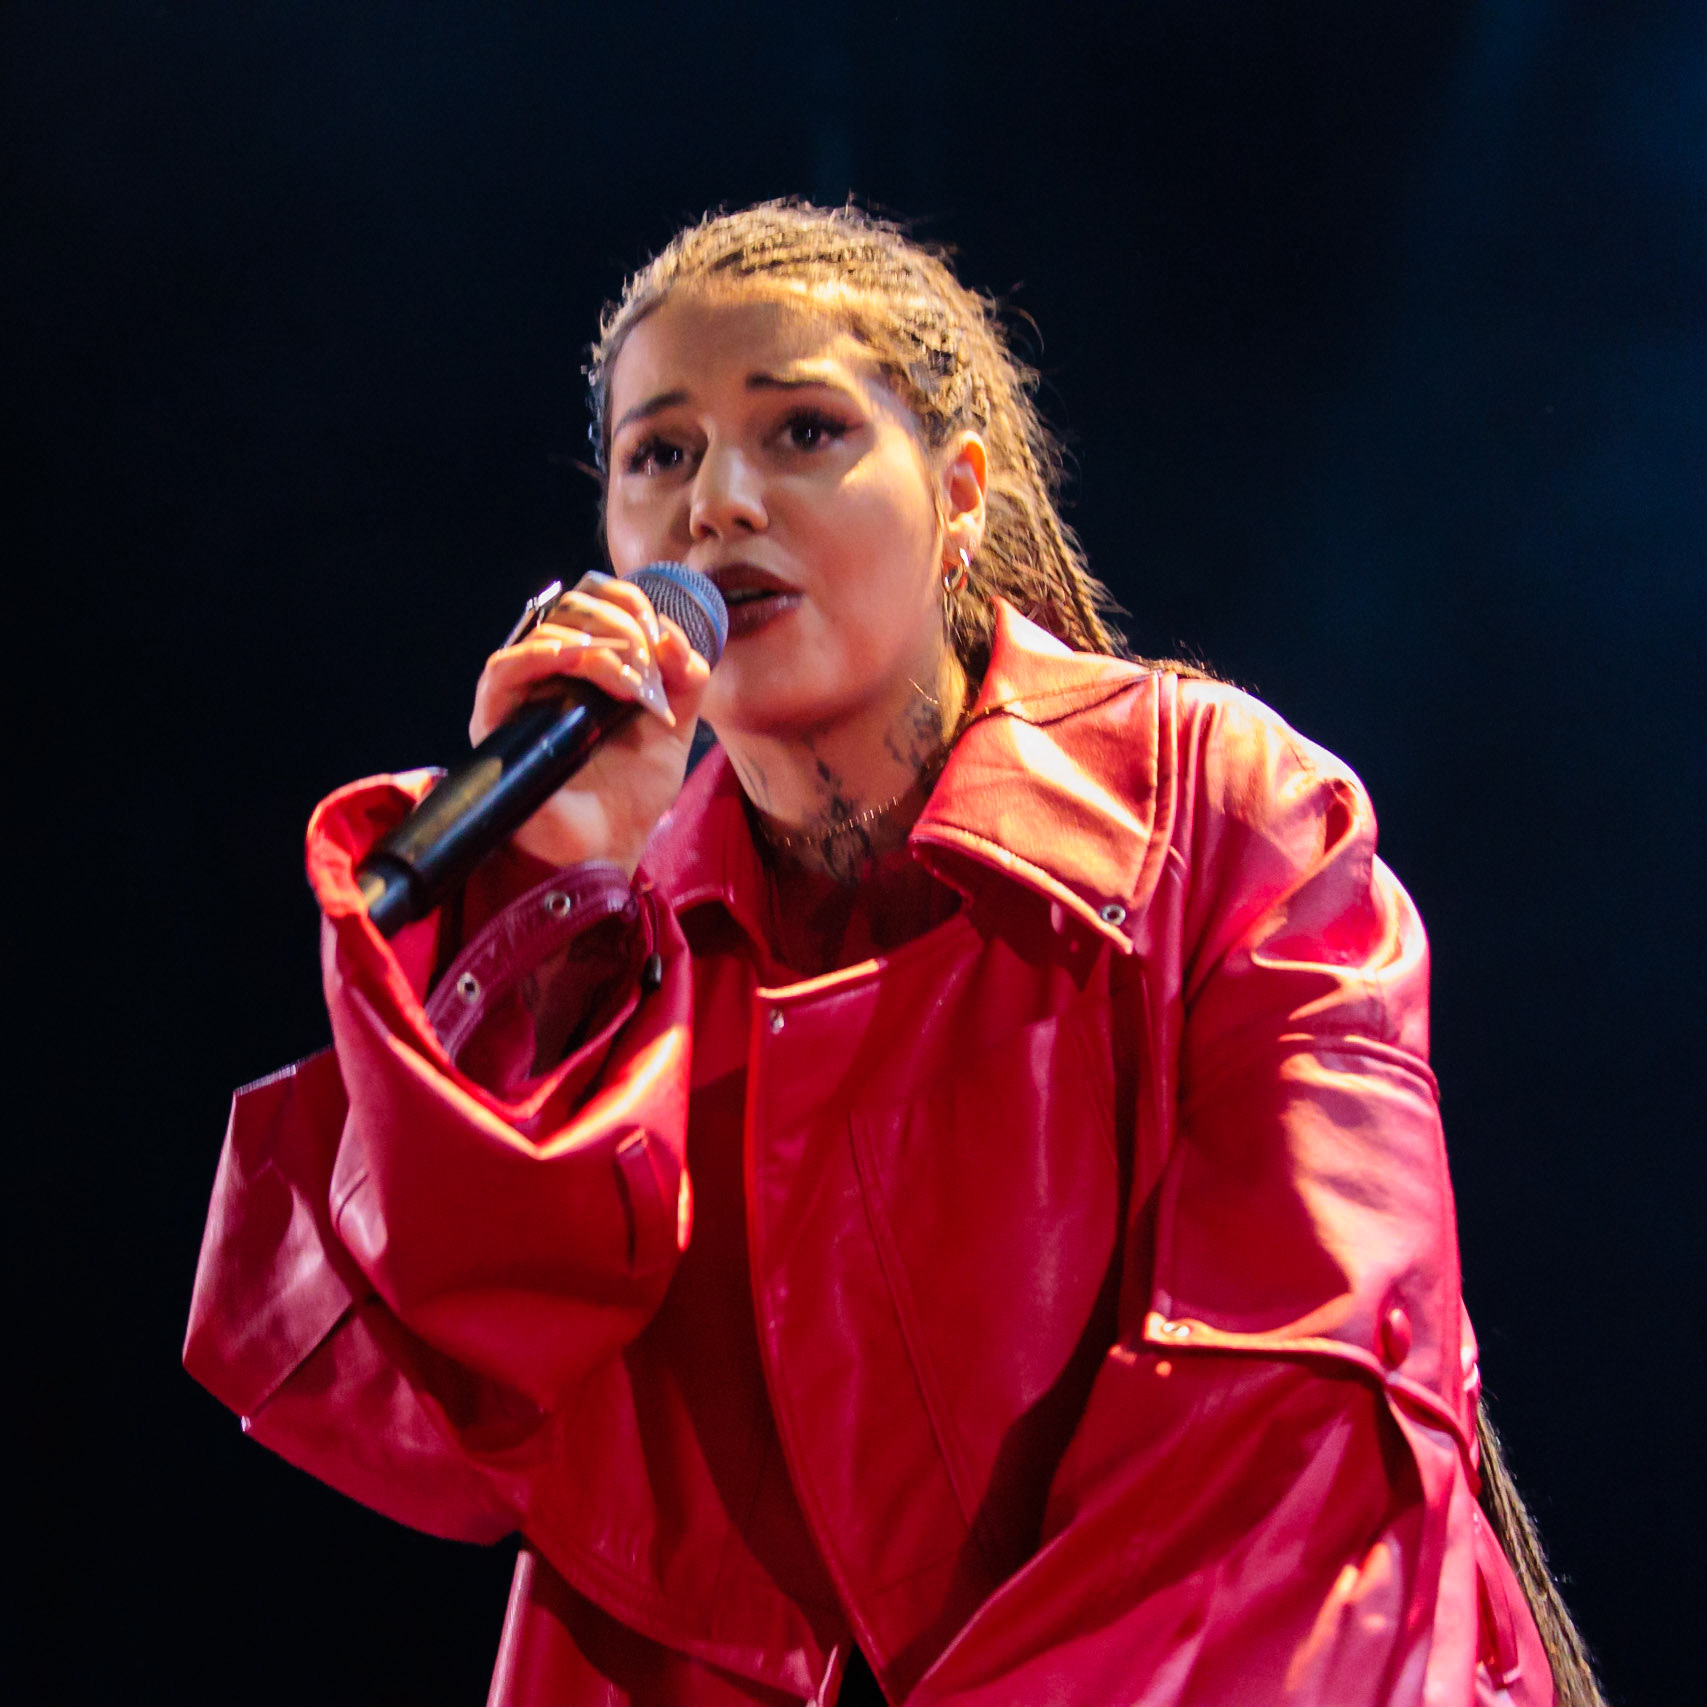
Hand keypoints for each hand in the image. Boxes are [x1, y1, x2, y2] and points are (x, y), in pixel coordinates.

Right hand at [470, 572, 710, 876]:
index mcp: (590, 666)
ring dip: (597, 646)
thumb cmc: (629, 794)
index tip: (663, 637)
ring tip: (628, 682)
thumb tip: (677, 641)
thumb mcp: (674, 729)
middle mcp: (551, 672)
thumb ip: (685, 681)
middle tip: (649, 664)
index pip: (597, 602)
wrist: (605, 849)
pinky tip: (574, 661)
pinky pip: (503, 670)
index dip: (631, 603)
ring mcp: (521, 694)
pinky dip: (539, 655)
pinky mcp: (495, 721)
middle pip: (573, 608)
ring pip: (545, 633)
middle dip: (621, 625)